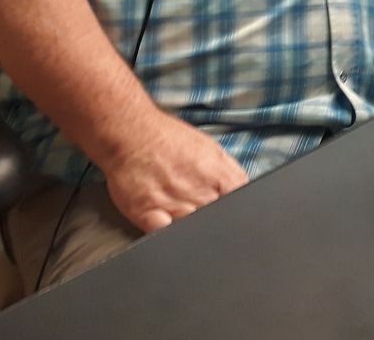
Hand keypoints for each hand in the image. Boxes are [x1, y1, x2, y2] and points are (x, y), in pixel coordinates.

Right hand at [101, 111, 248, 232]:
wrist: (131, 133)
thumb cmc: (168, 139)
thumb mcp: (210, 148)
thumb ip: (228, 173)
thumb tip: (240, 192)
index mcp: (218, 173)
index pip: (241, 203)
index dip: (240, 214)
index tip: (233, 217)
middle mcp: (199, 190)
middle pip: (218, 221)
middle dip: (215, 223)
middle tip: (203, 215)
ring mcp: (174, 204)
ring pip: (195, 232)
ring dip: (194, 231)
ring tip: (184, 220)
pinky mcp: (147, 214)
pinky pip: (165, 237)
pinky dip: (170, 240)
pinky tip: (168, 231)